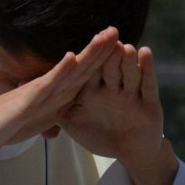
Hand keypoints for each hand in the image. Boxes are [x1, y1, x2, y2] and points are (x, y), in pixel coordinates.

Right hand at [0, 28, 120, 162]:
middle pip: (80, 67)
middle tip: (116, 30)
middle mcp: (49, 88)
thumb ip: (47, 119)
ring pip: (69, 70)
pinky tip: (73, 57)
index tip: (118, 48)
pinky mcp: (28, 99)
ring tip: (105, 36)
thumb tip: (56, 126)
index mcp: (55, 94)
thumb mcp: (35, 123)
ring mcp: (39, 91)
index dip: (99, 62)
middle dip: (99, 50)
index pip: (81, 76)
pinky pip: (48, 84)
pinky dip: (61, 71)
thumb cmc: (6, 126)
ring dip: (88, 53)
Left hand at [60, 43, 163, 167]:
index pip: (90, 69)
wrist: (130, 152)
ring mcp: (132, 93)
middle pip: (111, 66)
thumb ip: (58, 110)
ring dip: (126, 59)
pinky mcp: (150, 102)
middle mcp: (114, 87)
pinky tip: (144, 53)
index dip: (88, 54)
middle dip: (110, 51)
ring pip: (129, 72)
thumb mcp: (75, 124)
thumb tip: (34, 96)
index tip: (88, 37)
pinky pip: (148, 83)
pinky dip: (147, 68)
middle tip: (109, 32)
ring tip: (123, 46)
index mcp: (96, 90)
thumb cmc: (102, 137)